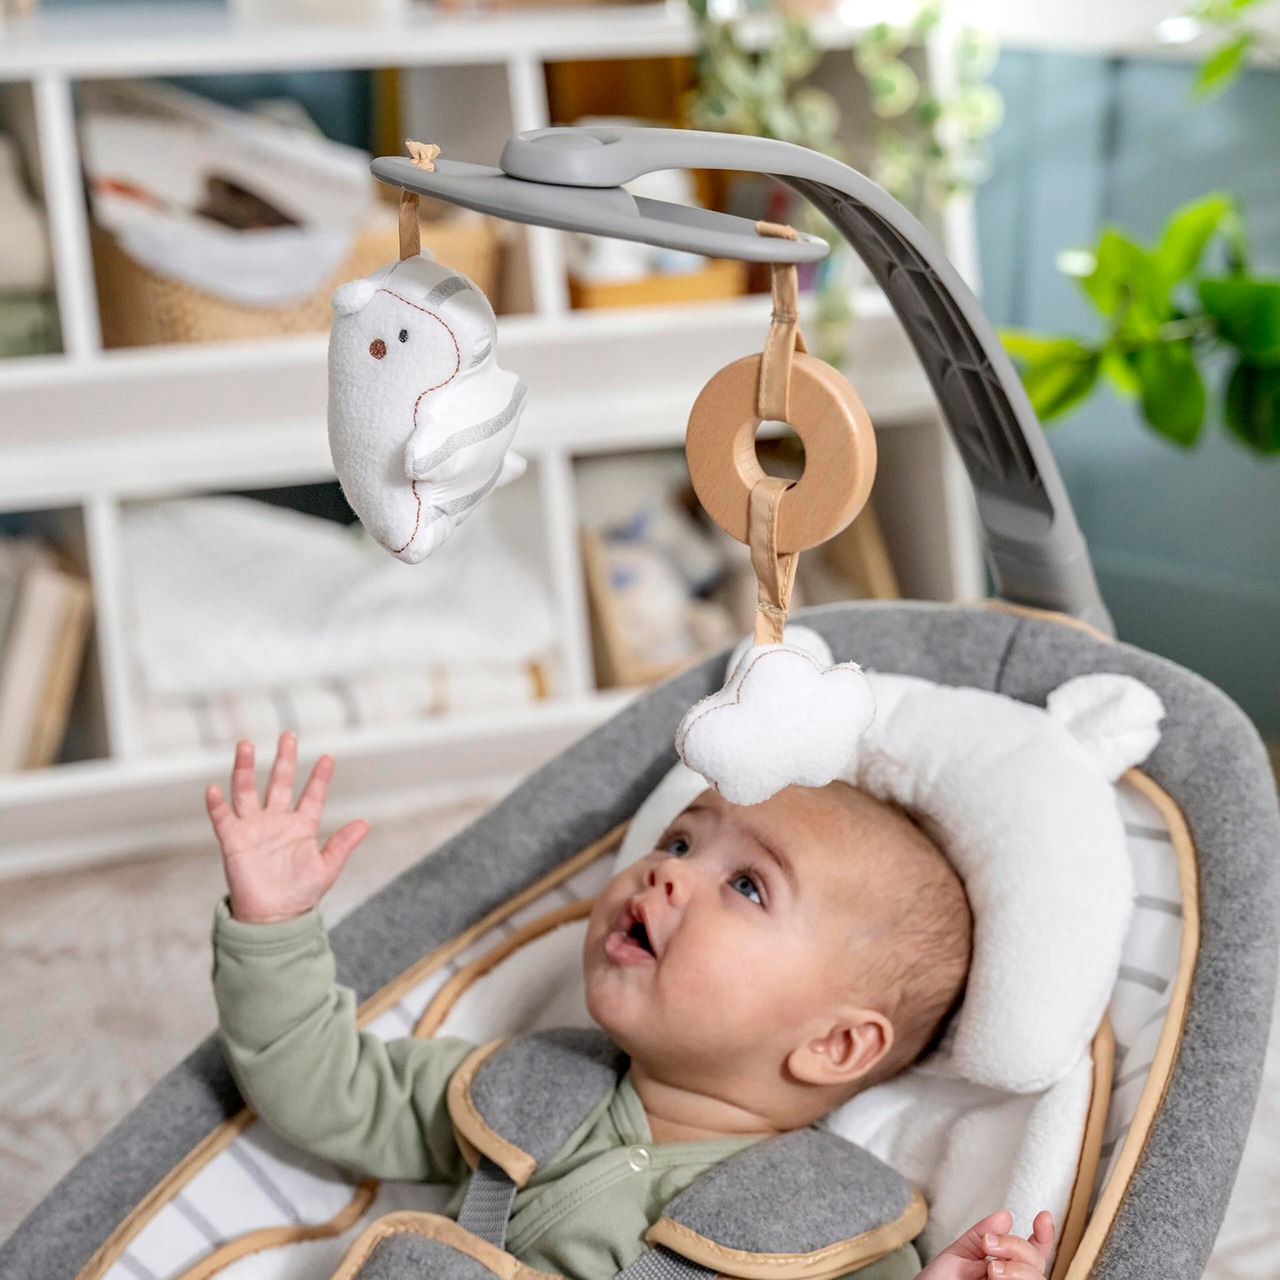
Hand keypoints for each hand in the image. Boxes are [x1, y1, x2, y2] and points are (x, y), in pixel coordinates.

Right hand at [205, 732, 369, 924]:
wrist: (274, 919)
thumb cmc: (301, 895)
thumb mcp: (327, 867)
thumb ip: (343, 844)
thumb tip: (365, 822)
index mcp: (302, 826)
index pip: (312, 795)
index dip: (319, 777)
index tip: (328, 757)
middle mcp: (277, 821)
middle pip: (279, 783)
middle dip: (284, 759)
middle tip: (288, 735)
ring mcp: (254, 829)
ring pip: (247, 791)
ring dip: (245, 769)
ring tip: (246, 745)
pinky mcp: (233, 842)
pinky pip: (223, 818)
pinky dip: (217, 804)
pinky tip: (214, 788)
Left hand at [917, 1210, 1054, 1279]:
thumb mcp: (958, 1255)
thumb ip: (980, 1237)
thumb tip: (1006, 1216)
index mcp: (1002, 1267)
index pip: (1032, 1253)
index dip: (1044, 1235)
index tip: (1043, 1216)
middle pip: (1037, 1262)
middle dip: (1017, 1247)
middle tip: (990, 1245)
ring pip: (1038, 1279)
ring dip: (1018, 1268)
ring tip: (991, 1268)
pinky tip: (995, 1276)